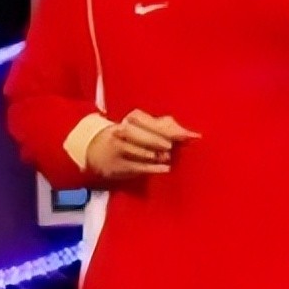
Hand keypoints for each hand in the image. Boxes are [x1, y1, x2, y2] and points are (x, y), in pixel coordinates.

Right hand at [85, 109, 200, 180]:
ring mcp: (116, 148)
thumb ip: (167, 128)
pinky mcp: (116, 166)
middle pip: (139, 133)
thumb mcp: (146, 128)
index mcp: (132, 119)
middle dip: (157, 139)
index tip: (187, 135)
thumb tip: (192, 134)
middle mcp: (121, 131)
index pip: (147, 120)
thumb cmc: (132, 137)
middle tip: (171, 146)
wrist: (96, 150)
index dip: (168, 128)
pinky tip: (165, 168)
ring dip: (153, 153)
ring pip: (134, 149)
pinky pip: (134, 166)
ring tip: (167, 157)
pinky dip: (151, 168)